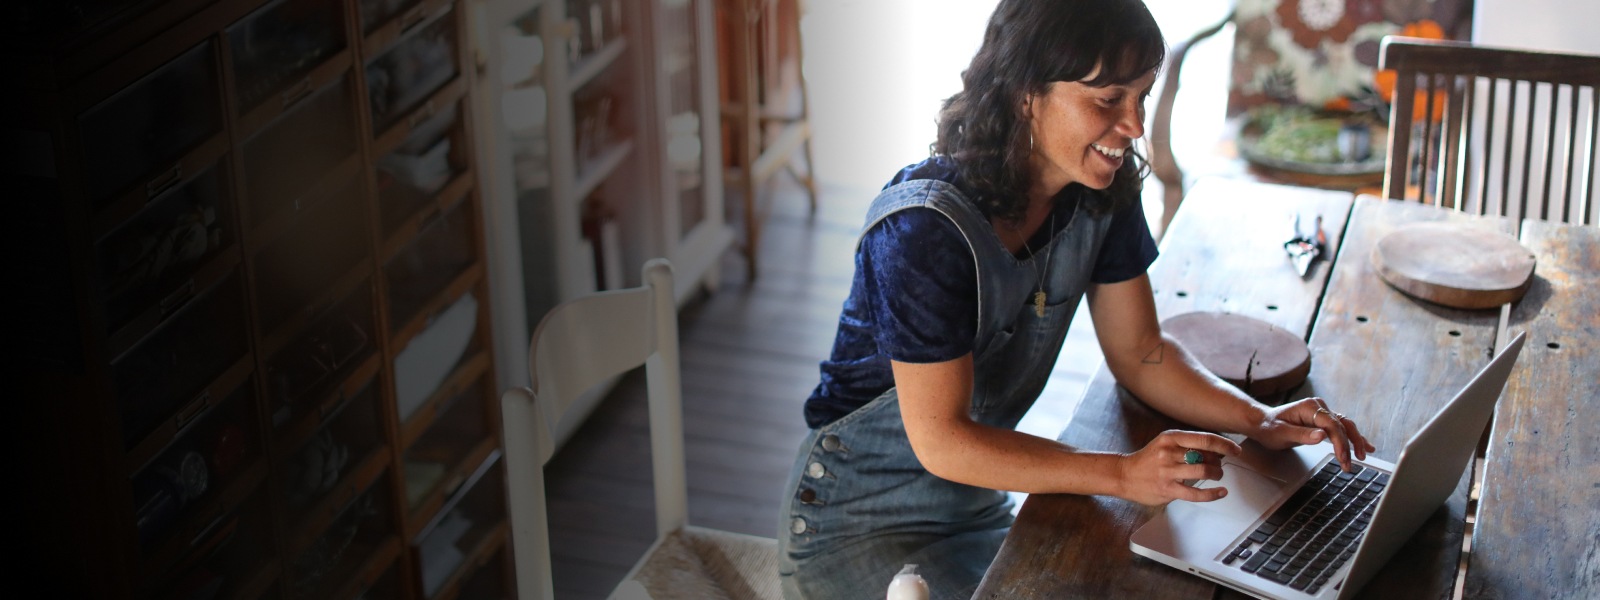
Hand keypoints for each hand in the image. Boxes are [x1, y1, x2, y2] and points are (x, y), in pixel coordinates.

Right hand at [1118, 430, 1241, 504]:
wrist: (1123, 475)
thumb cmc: (1147, 460)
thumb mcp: (1165, 443)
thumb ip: (1187, 445)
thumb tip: (1216, 449)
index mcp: (1171, 438)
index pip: (1205, 439)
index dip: (1225, 445)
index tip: (1236, 449)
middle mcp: (1169, 452)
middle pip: (1206, 456)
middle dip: (1219, 462)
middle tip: (1219, 465)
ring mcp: (1168, 471)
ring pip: (1203, 472)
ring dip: (1217, 474)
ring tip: (1217, 476)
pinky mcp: (1167, 489)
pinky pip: (1196, 493)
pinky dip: (1212, 494)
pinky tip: (1220, 492)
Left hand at [1252, 397, 1376, 471]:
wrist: (1262, 423)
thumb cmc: (1269, 427)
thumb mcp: (1281, 433)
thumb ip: (1302, 434)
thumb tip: (1322, 436)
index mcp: (1310, 407)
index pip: (1332, 424)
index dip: (1340, 442)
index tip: (1342, 458)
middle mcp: (1319, 407)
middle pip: (1342, 425)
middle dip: (1349, 445)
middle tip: (1349, 464)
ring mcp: (1322, 413)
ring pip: (1346, 426)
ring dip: (1355, 442)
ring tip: (1361, 457)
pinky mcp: (1324, 421)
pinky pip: (1342, 429)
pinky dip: (1353, 438)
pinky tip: (1365, 446)